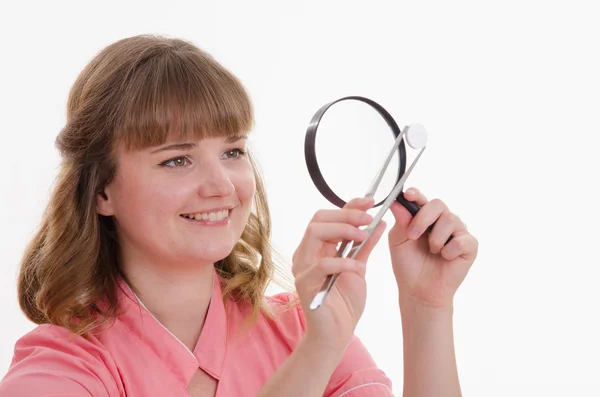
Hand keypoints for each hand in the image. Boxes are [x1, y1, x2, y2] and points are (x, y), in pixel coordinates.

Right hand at [291, 197, 386, 350]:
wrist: (336, 335)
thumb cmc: (344, 303)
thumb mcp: (358, 268)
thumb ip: (365, 246)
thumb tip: (379, 222)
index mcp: (316, 248)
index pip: (327, 217)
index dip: (348, 206)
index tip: (371, 201)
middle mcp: (305, 254)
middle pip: (318, 220)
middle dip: (346, 215)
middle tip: (369, 218)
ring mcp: (302, 268)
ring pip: (314, 234)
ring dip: (342, 231)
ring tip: (363, 236)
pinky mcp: (305, 284)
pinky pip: (321, 265)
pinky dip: (343, 262)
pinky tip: (359, 267)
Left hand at [388, 187, 477, 308]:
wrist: (419, 290)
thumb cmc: (408, 265)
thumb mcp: (398, 241)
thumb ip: (401, 221)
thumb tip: (397, 201)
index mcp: (424, 217)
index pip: (422, 199)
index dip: (416, 194)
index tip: (409, 195)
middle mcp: (443, 221)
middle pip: (438, 205)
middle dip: (423, 218)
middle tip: (413, 235)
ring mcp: (458, 232)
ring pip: (450, 220)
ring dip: (435, 239)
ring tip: (432, 252)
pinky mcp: (469, 246)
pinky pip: (461, 240)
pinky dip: (449, 251)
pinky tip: (445, 259)